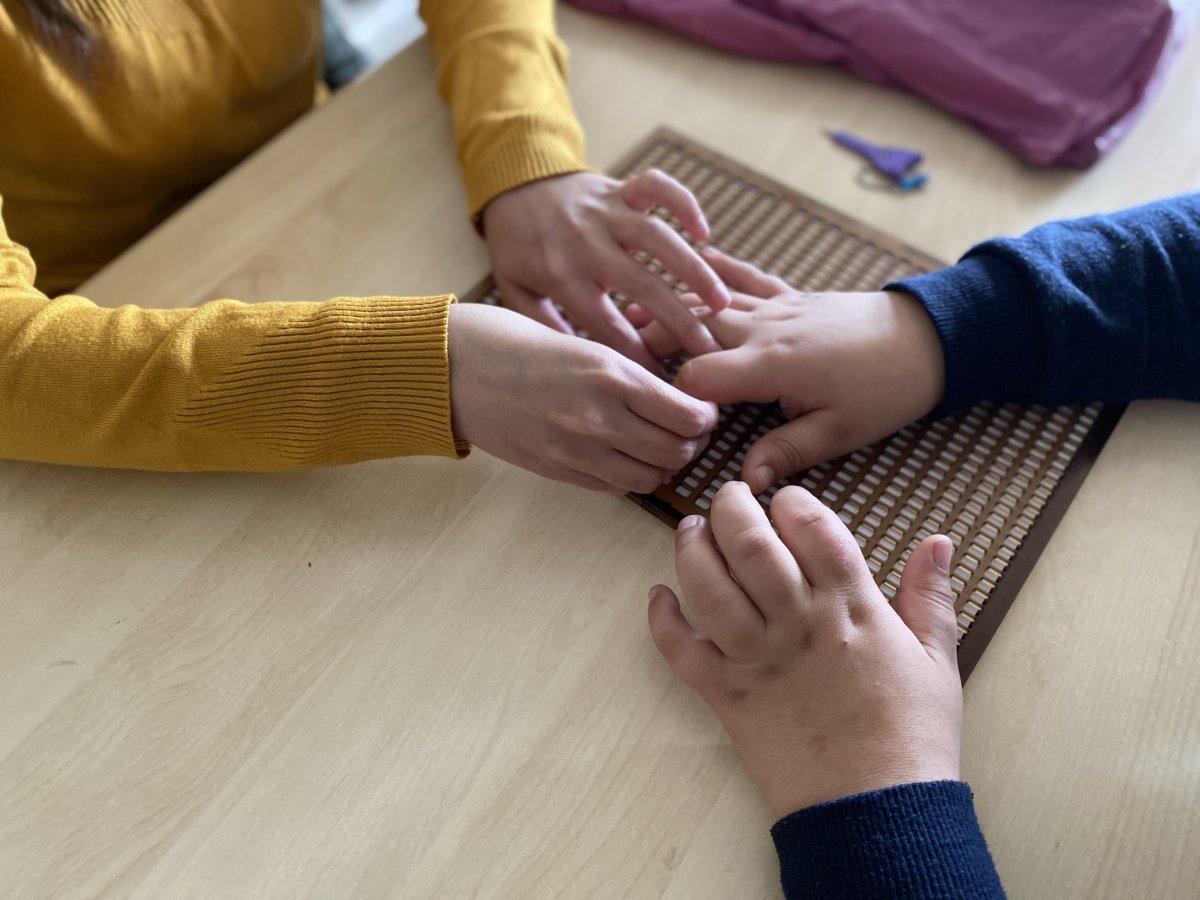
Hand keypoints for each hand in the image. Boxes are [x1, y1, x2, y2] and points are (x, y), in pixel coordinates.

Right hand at [448, 303, 716, 492]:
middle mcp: (599, 417)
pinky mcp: (557, 470)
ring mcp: (576, 449)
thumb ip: (628, 375)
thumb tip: (674, 398)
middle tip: (688, 431)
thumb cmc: (515, 342)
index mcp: (612, 374)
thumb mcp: (584, 344)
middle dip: (691, 444)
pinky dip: (629, 476)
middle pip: (677, 452)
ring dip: (661, 465)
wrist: (454, 368)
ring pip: (649, 477)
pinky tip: (623, 455)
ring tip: (656, 446)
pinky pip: (614, 486)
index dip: (705, 417)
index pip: (689, 416)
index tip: (701, 408)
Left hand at [482, 171, 730, 370]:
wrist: (512, 182)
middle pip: (642, 285)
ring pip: (658, 237)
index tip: (661, 383)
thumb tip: (583, 366)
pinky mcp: (619, 188)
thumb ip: (546, 326)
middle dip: (679, 320)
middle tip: (708, 349)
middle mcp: (587, 243)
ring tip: (721, 301)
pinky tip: (704, 234)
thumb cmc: (517, 245)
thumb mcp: (516, 292)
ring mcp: (606, 212)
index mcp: (561, 276)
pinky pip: (656, 186)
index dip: (636, 356)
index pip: (606, 326)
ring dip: (693, 269)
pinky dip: (683, 203)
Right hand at [631, 249, 945, 491]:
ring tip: (630, 307)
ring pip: (711, 298)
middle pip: (691, 326)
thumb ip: (787, 452)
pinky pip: (745, 277)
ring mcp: (776, 307)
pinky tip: (693, 256)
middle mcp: (764, 329)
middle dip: (650, 336)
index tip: (645, 404)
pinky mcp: (791, 298)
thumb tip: (744, 481)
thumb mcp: (840, 432)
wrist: (930, 339)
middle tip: (611, 345)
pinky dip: (717, 269)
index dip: (666, 391)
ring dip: (671, 302)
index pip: (698, 375)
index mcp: (770, 365)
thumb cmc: (886, 390)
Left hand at [647, 481, 961, 817]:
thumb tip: (938, 540)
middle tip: (726, 498)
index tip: (784, 499)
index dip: (792, 501)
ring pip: (708, 586)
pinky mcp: (727, 695)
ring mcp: (757, 658)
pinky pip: (681, 650)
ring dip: (691, 549)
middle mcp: (798, 622)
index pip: (812, 527)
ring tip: (690, 531)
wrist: (877, 812)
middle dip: (731, 507)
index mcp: (852, 606)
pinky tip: (659, 596)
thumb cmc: (913, 736)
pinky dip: (662, 620)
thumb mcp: (938, 660)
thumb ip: (931, 595)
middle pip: (750, 543)